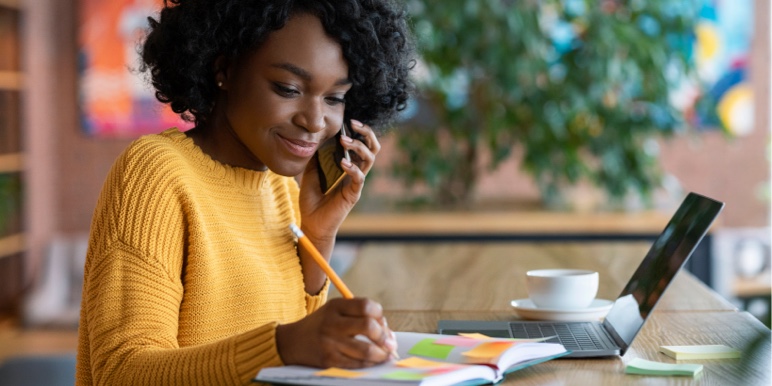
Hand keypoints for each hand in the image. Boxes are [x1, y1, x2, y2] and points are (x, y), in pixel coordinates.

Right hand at [275, 297, 396, 368]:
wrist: (291, 342)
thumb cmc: (321, 325)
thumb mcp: (334, 311)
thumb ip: (358, 316)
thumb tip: (389, 334)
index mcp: (335, 306)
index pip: (367, 306)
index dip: (380, 316)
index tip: (383, 324)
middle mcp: (332, 322)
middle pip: (368, 326)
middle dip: (384, 337)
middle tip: (390, 344)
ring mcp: (330, 342)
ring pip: (366, 350)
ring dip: (381, 354)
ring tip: (385, 355)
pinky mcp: (328, 360)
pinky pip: (356, 364)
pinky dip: (369, 364)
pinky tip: (372, 362)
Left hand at [298, 119, 379, 239]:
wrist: (311, 223)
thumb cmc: (312, 199)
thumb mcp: (310, 171)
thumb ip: (316, 156)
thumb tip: (317, 137)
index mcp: (348, 165)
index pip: (361, 144)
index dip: (359, 131)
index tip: (348, 121)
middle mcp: (355, 172)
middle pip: (372, 148)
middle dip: (366, 133)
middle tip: (353, 124)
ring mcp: (356, 183)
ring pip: (369, 159)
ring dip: (358, 146)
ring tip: (344, 141)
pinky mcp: (353, 194)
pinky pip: (359, 178)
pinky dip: (353, 168)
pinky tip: (343, 163)